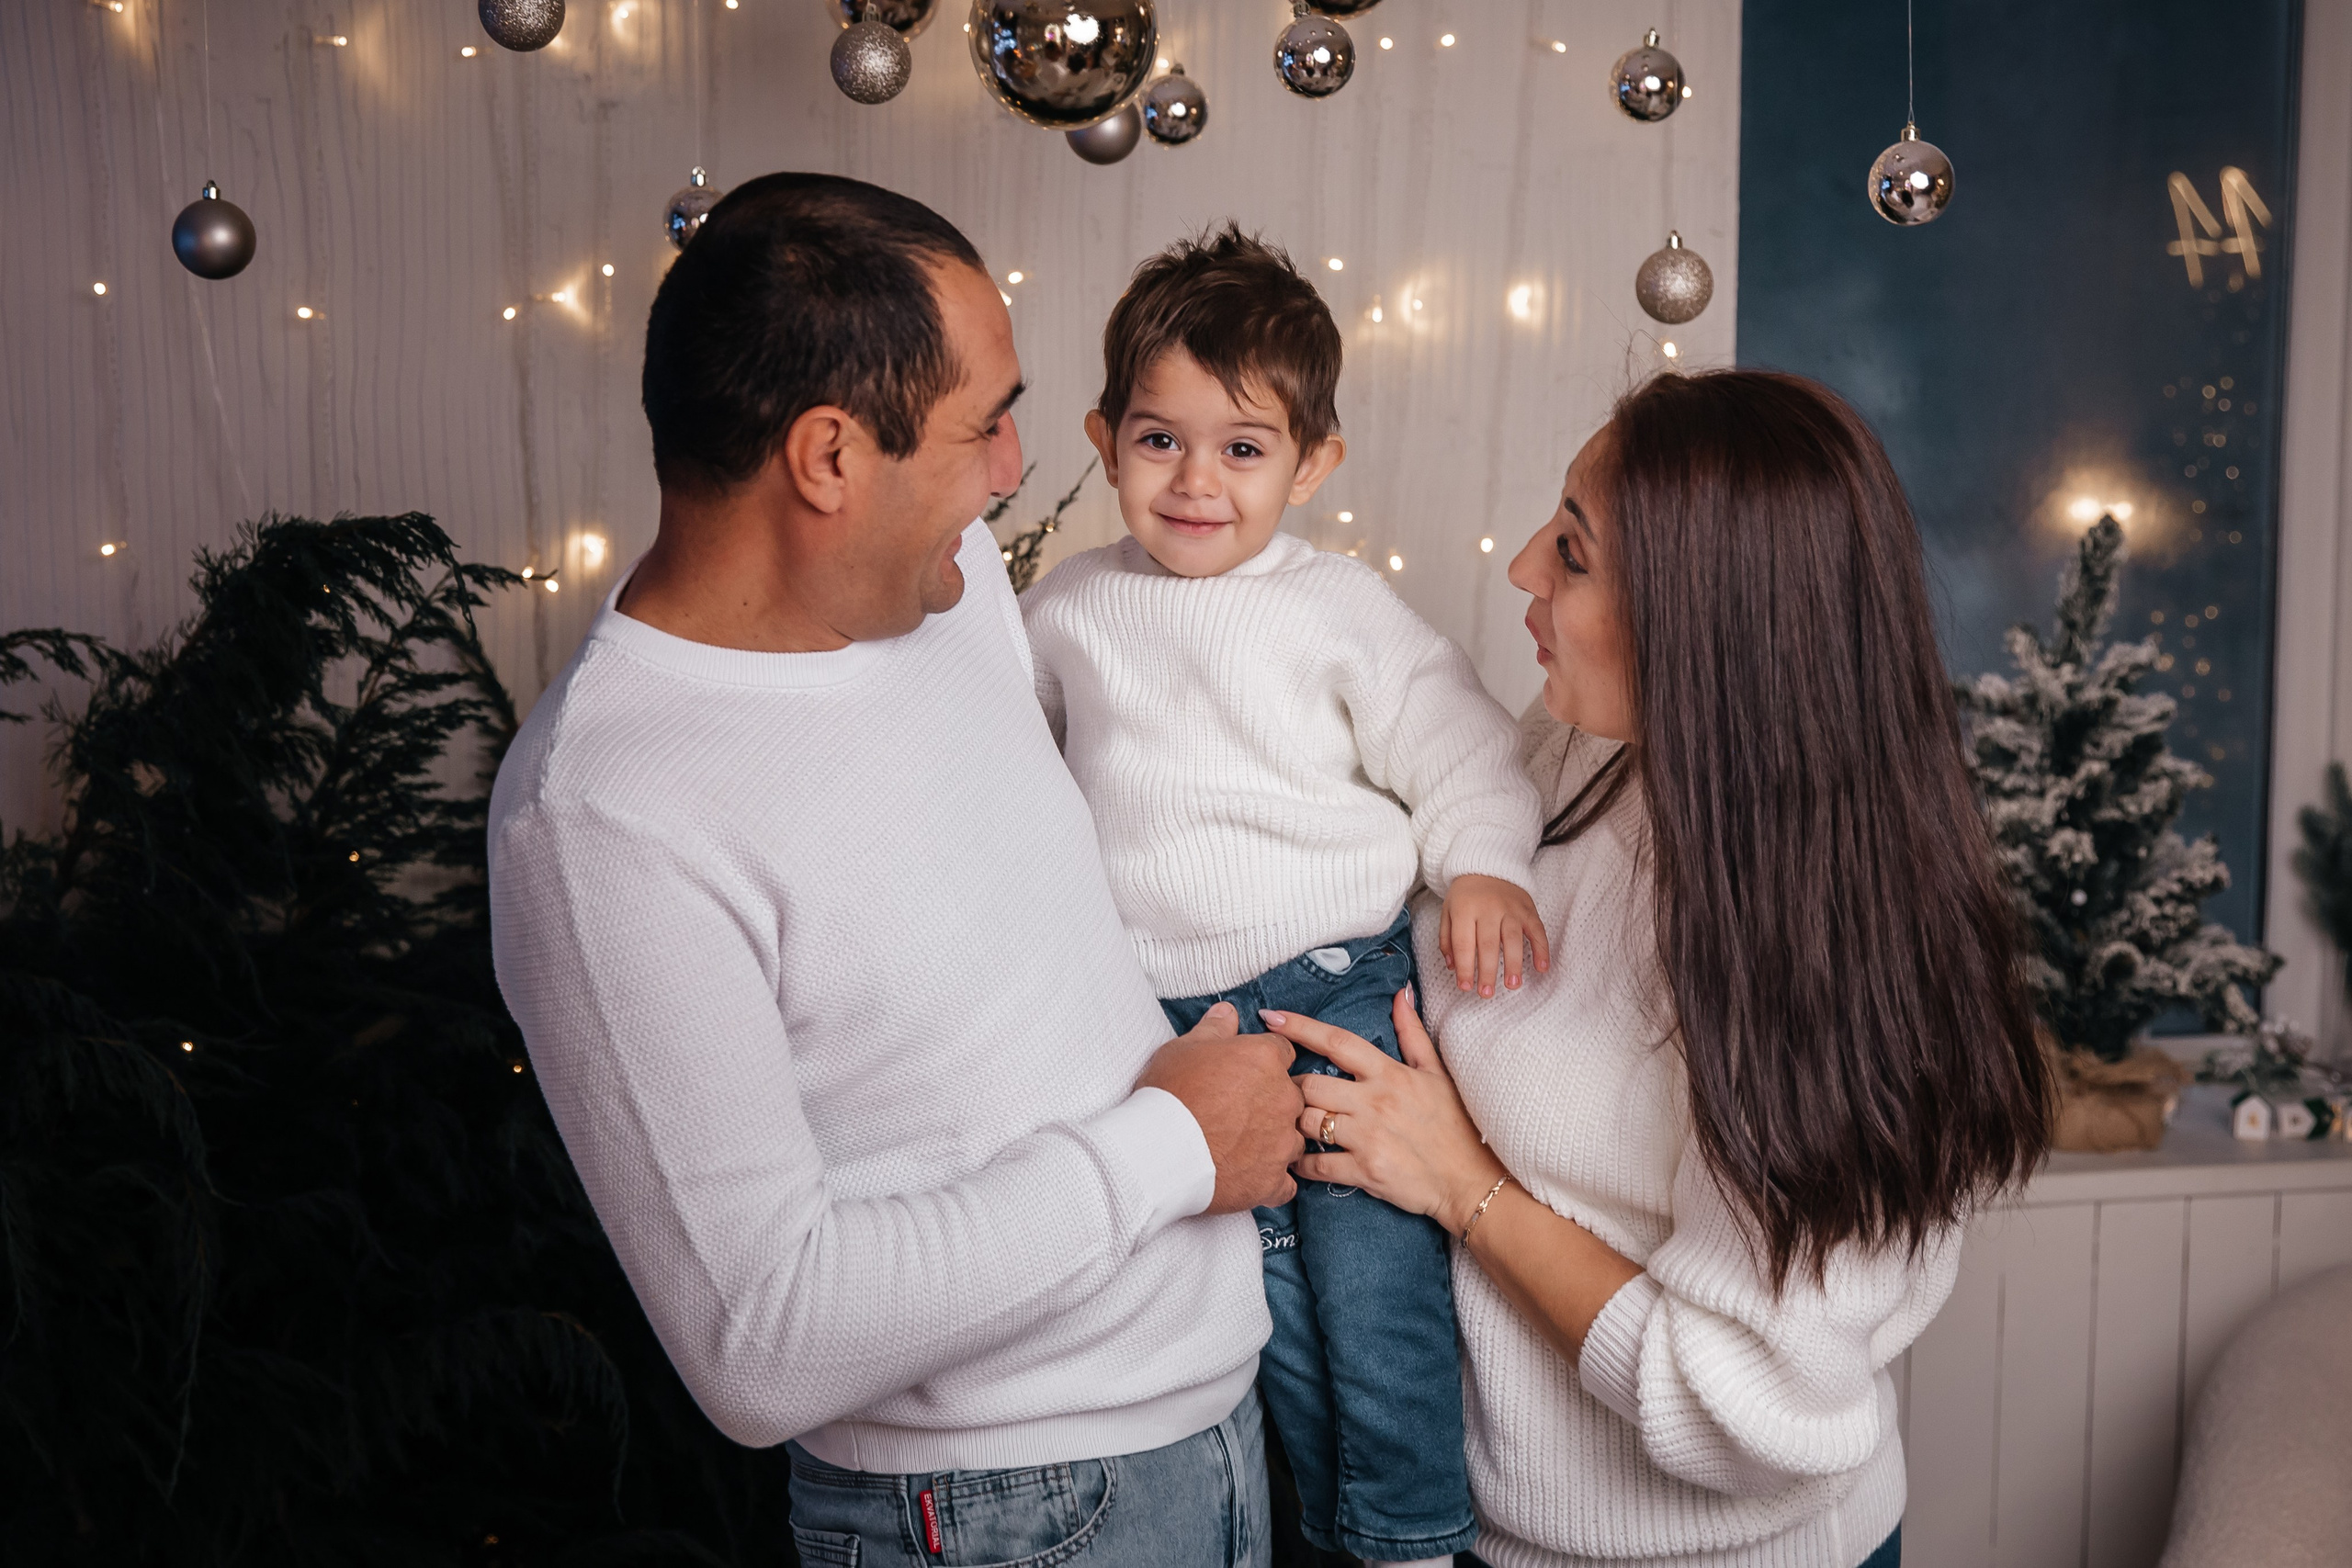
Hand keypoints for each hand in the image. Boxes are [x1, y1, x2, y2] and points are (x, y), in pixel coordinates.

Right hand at [1138, 1003, 1304, 1212]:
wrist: (1157, 1150)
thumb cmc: (1169, 1093)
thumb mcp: (1184, 1048)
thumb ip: (1214, 1028)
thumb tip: (1228, 1011)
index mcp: (1266, 1059)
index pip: (1282, 1052)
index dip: (1263, 1062)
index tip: (1246, 1073)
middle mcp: (1284, 1098)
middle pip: (1292, 1097)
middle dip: (1271, 1103)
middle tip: (1238, 1112)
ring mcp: (1282, 1143)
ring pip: (1292, 1140)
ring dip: (1274, 1142)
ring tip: (1241, 1147)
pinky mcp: (1273, 1181)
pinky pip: (1285, 1184)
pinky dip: (1270, 1181)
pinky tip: (1249, 1176)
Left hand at [1259, 989, 1505, 1234]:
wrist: (1469, 1181)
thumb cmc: (1453, 1126)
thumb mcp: (1437, 1074)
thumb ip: (1412, 1033)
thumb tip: (1400, 994)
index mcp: (1390, 1074)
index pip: (1337, 1042)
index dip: (1300, 1027)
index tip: (1271, 1018)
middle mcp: (1375, 1102)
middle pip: (1309, 1084)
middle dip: (1292, 1088)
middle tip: (1287, 1094)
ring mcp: (1368, 1138)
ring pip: (1306, 1122)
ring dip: (1293, 1124)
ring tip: (1290, 1126)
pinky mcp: (1364, 1172)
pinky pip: (1315, 1164)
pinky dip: (1301, 1164)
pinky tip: (1299, 1161)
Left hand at [1437, 874, 1550, 996]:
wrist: (1487, 865)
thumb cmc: (1465, 895)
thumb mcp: (1447, 912)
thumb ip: (1447, 939)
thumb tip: (1453, 967)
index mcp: (1465, 909)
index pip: (1464, 943)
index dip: (1465, 967)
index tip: (1465, 986)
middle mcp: (1489, 909)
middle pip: (1488, 944)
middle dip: (1488, 971)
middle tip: (1486, 993)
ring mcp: (1511, 908)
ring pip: (1513, 939)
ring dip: (1514, 964)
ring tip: (1512, 985)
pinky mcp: (1528, 909)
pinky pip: (1537, 930)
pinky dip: (1541, 949)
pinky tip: (1542, 967)